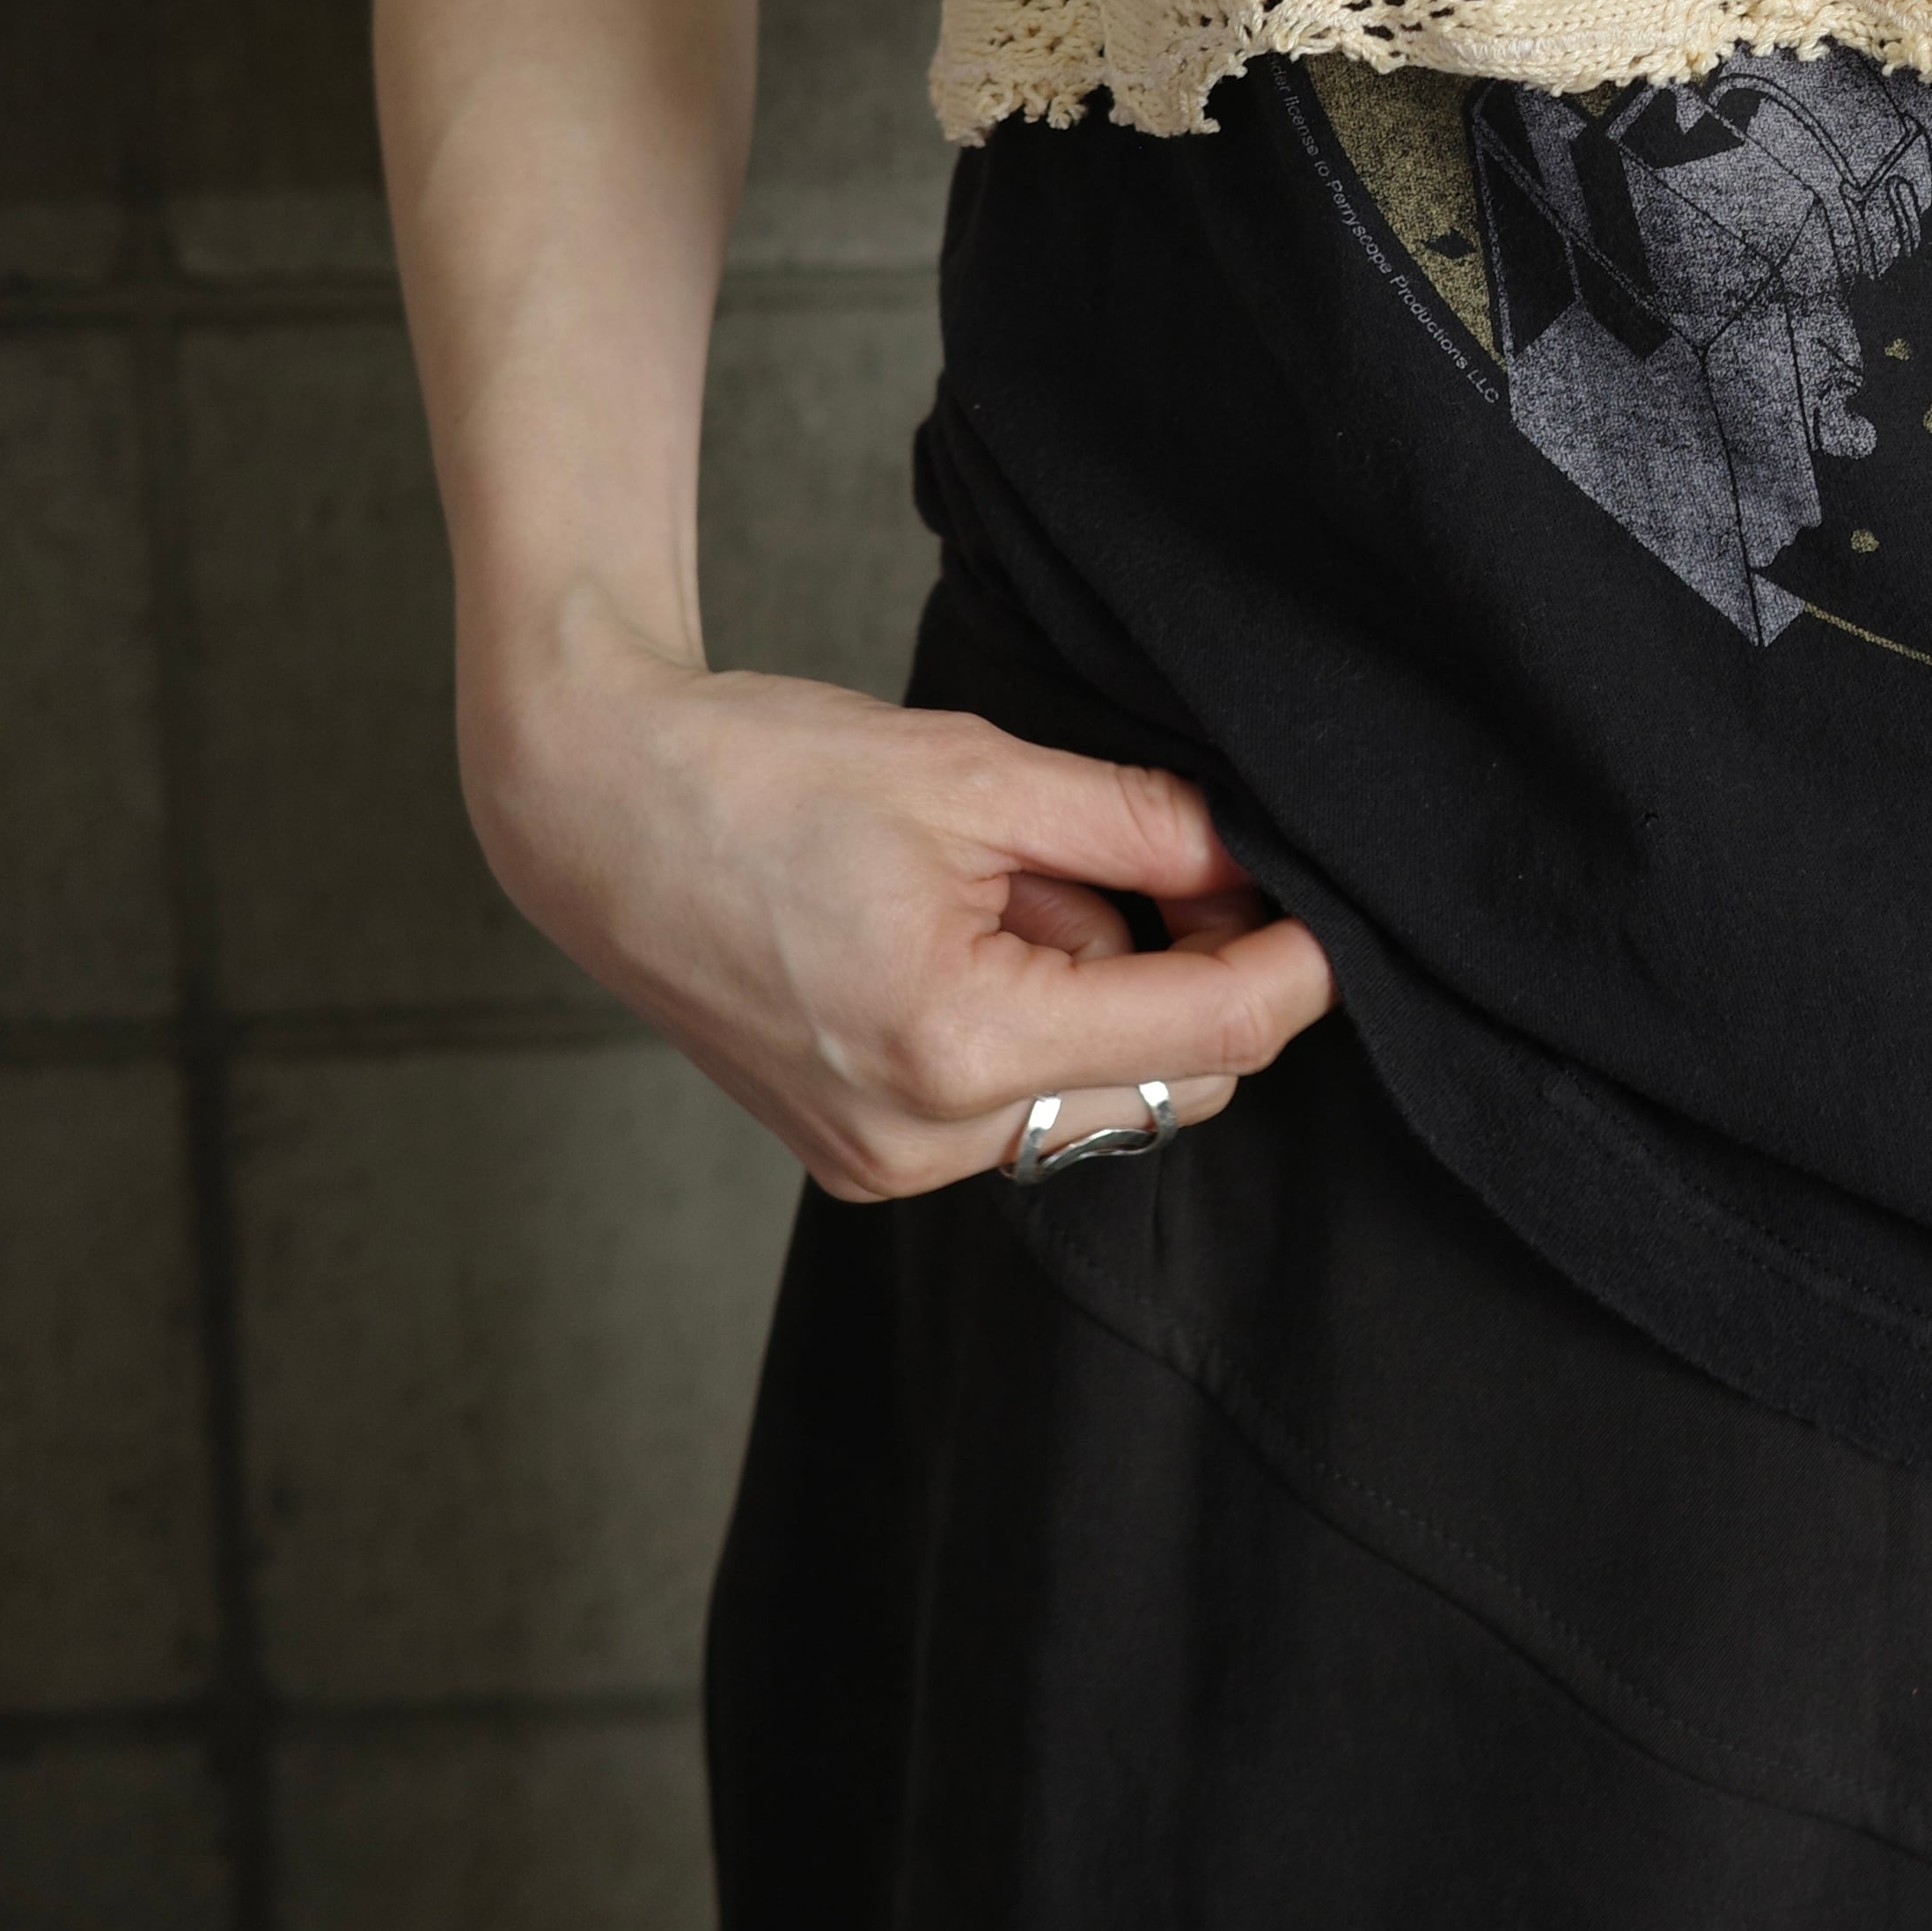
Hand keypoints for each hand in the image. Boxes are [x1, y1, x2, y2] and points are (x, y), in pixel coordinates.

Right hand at [463, 622, 1335, 1199]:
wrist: (598, 808)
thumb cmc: (765, 774)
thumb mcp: (977, 771)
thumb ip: (1136, 821)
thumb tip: (1249, 857)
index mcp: (955, 1046)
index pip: (1199, 1037)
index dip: (1288, 971)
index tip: (1333, 917)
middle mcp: (918, 1137)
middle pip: (1157, 1084)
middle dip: (1194, 973)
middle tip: (1166, 852)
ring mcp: (880, 1159)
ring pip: (1088, 1095)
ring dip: (1103, 989)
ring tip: (1018, 873)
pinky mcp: (855, 1149)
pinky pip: (1010, 1101)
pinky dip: (1033, 1015)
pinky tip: (975, 923)